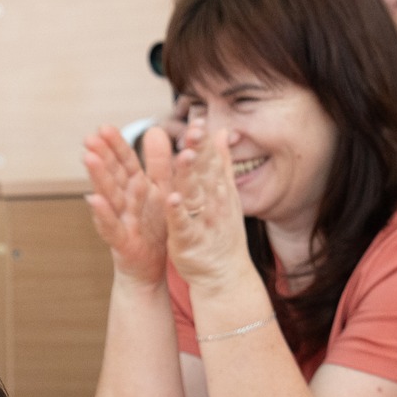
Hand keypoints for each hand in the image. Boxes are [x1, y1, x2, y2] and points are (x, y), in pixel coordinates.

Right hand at [84, 124, 171, 286]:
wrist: (151, 271)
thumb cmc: (153, 231)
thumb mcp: (161, 192)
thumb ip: (159, 163)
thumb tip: (155, 128)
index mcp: (136, 189)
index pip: (125, 163)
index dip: (116, 146)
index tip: (104, 128)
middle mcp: (125, 203)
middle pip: (113, 176)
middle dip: (102, 157)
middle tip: (89, 138)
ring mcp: (121, 222)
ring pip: (109, 197)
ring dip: (99, 178)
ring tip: (89, 159)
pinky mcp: (122, 242)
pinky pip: (112, 226)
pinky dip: (103, 214)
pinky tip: (94, 200)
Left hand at [165, 118, 254, 295]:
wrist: (225, 275)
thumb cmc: (221, 232)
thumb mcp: (225, 196)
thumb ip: (221, 164)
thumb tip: (222, 132)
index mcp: (216, 190)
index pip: (210, 161)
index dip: (204, 142)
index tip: (198, 121)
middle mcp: (212, 203)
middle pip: (204, 174)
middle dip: (198, 152)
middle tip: (193, 130)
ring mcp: (201, 222)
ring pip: (194, 195)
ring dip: (189, 176)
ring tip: (183, 156)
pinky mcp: (188, 241)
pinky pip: (183, 225)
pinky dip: (178, 213)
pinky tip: (172, 199)